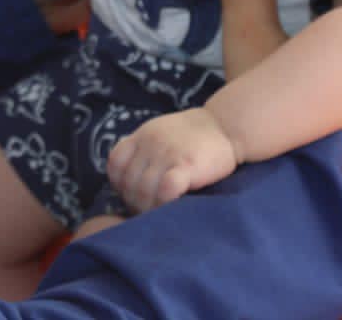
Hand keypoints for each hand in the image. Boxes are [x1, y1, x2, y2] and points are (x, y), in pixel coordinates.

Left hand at [106, 108, 240, 211]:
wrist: (226, 126)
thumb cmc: (193, 137)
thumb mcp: (160, 133)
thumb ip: (142, 151)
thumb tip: (128, 183)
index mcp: (141, 136)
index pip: (115, 164)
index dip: (120, 185)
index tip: (132, 196)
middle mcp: (149, 144)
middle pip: (129, 183)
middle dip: (135, 203)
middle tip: (147, 213)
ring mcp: (167, 154)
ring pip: (144, 190)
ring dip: (149, 209)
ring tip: (159, 216)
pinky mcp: (186, 165)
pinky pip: (166, 190)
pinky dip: (165, 203)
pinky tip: (172, 208)